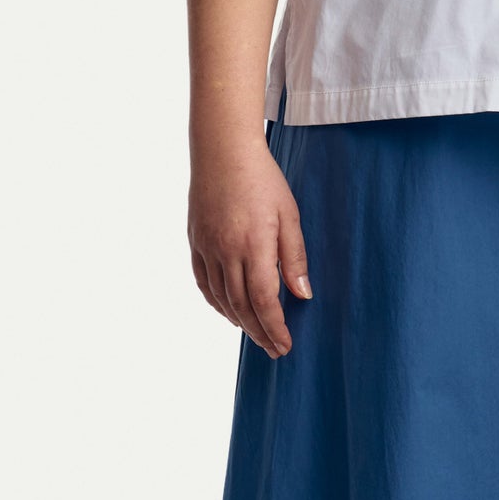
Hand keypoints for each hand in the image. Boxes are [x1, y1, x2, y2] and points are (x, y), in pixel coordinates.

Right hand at [188, 138, 313, 359]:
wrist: (224, 151)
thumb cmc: (263, 179)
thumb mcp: (289, 214)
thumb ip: (294, 256)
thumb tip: (303, 295)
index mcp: (254, 245)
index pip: (264, 301)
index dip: (274, 327)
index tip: (285, 345)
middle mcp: (226, 252)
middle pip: (242, 306)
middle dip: (260, 332)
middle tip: (274, 348)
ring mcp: (207, 248)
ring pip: (222, 299)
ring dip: (239, 322)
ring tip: (256, 333)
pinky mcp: (196, 243)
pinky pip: (204, 284)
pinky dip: (217, 303)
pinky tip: (229, 311)